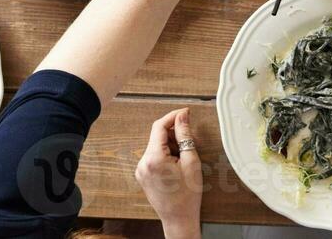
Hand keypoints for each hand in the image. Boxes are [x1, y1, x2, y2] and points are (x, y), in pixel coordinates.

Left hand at [134, 108, 202, 238]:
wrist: (178, 218)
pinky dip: (165, 153)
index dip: (173, 116)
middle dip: (173, 132)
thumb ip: (185, 136)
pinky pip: (153, 156)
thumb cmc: (187, 195)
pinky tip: (177, 162)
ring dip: (170, 143)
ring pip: (155, 145)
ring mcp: (140, 170)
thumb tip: (182, 117)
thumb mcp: (191, 161)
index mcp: (153, 158)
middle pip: (157, 136)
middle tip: (190, 138)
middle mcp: (142, 163)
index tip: (185, 113)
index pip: (159, 126)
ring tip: (185, 154)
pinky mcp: (142, 175)